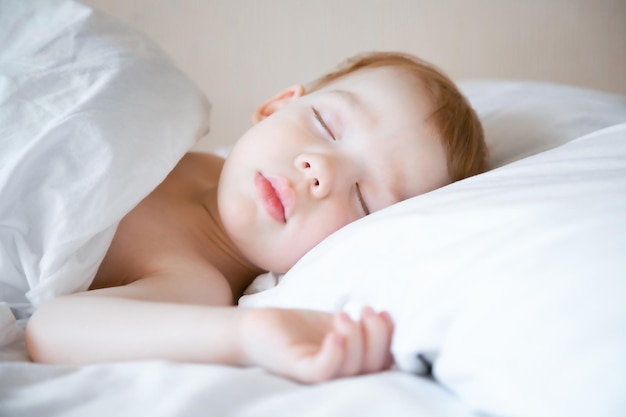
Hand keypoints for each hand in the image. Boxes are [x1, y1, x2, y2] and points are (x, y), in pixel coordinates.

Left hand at [239, 306, 393, 383]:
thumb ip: (360, 328)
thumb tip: (389, 319)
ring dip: (357, 337)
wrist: (255, 329)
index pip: (383, 363)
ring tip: (344, 315)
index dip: (391, 339)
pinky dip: (335, 353)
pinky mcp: (297, 370)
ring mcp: (318, 377)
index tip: (383, 312)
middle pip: (374, 367)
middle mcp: (338, 378)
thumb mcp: (336, 325)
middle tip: (365, 310)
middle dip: (378, 336)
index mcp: (351, 367)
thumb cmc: (297, 329)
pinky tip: (335, 333)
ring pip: (353, 369)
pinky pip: (323, 371)